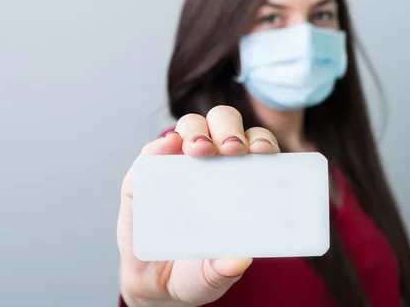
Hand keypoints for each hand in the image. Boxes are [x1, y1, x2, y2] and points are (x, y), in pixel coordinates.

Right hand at [117, 105, 280, 306]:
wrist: (158, 284)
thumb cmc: (198, 270)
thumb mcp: (215, 273)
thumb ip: (225, 268)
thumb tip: (239, 260)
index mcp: (241, 179)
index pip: (256, 147)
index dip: (261, 142)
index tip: (263, 153)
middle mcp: (212, 163)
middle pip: (224, 126)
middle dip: (229, 130)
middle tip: (231, 150)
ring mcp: (178, 164)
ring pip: (191, 127)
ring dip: (197, 131)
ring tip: (200, 149)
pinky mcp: (146, 173)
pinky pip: (153, 149)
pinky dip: (160, 143)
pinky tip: (168, 145)